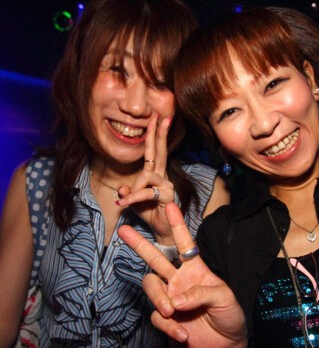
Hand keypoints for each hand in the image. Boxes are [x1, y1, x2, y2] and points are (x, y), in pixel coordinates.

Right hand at [117, 202, 247, 347]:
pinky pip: (158, 317)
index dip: (178, 225)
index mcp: (196, 269)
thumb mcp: (224, 298)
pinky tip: (184, 334)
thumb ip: (201, 292)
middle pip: (155, 259)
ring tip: (171, 311)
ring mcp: (170, 298)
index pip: (185, 243)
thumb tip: (176, 300)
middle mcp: (179, 279)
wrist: (227, 345)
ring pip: (150, 286)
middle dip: (139, 244)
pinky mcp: (166, 318)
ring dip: (158, 298)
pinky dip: (169, 326)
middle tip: (123, 230)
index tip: (171, 206)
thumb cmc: (229, 315)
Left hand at [118, 116, 174, 242]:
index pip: (154, 151)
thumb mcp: (133, 202)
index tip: (157, 118)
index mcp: (154, 175)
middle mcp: (162, 176)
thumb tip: (121, 189)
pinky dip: (133, 197)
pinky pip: (145, 192)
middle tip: (161, 116)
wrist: (162, 231)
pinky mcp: (167, 194)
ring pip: (146, 174)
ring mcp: (166, 184)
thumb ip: (128, 193)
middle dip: (159, 133)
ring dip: (133, 189)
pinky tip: (124, 203)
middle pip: (160, 151)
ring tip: (126, 201)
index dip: (155, 134)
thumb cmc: (150, 214)